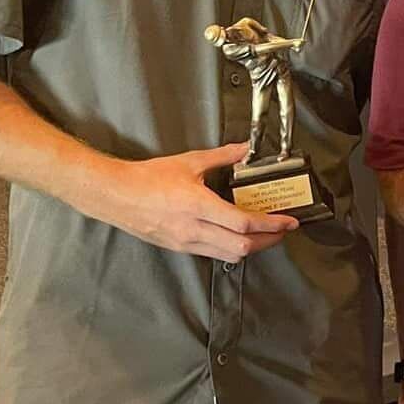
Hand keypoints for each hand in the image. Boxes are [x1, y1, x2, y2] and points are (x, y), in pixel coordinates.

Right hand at [86, 143, 298, 262]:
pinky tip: (239, 238)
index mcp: (198, 206)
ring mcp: (185, 242)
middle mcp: (193, 229)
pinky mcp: (179, 248)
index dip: (271, 225)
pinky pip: (213, 254)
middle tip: (283, 230)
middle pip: (241, 246)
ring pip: (228, 255)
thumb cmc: (147, 178)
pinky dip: (232, 249)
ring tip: (266, 236)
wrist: (114, 195)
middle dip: (269, 241)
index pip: (243, 222)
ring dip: (253, 248)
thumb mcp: (188, 162)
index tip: (289, 221)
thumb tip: (245, 149)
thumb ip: (222, 156)